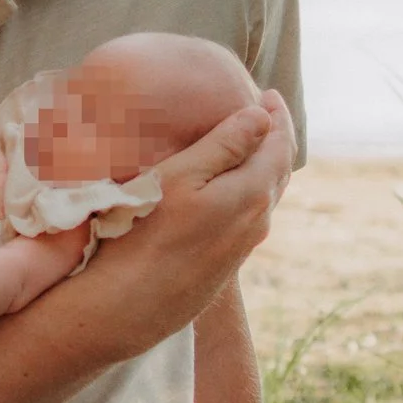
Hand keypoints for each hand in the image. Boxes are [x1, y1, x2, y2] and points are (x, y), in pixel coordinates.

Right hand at [83, 92, 291, 351]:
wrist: (124, 309)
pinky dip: (245, 192)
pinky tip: (224, 191)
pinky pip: (245, 219)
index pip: (279, 145)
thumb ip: (223, 145)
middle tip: (262, 113)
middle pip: (276, 172)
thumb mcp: (179, 178)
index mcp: (252, 194)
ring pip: (262, 197)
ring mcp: (239, 249)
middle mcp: (256, 223)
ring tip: (246, 146)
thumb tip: (262, 116)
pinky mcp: (221, 267)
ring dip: (260, 167)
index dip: (276, 116)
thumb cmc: (141, 235)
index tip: (267, 94)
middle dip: (273, 140)